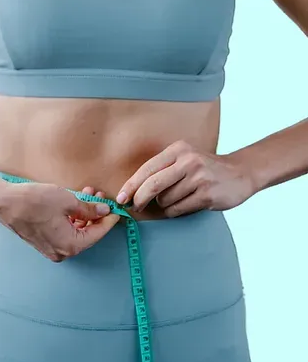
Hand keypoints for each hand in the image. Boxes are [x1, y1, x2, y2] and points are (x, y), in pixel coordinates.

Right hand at [0, 181, 120, 261]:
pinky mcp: (43, 241)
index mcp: (70, 246)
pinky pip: (64, 231)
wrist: (5, 202)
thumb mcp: (67, 200)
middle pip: (87, 234)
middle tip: (101, 197)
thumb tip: (103, 211)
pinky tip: (75, 201)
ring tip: (88, 193)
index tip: (117, 210)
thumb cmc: (34, 201)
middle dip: (96, 214)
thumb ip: (88, 209)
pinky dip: (72, 218)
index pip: (97, 235)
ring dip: (84, 214)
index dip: (109, 221)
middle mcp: (61, 252)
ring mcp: (51, 248)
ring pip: (76, 231)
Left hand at [116, 140, 255, 217]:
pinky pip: (178, 209)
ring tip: (177, 199)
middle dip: (139, 199)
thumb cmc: (205, 168)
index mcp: (178, 149)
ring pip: (165, 200)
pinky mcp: (207, 195)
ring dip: (165, 205)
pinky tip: (186, 204)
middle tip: (135, 207)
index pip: (147, 168)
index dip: (131, 185)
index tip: (122, 198)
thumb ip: (163, 169)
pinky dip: (176, 211)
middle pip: (152, 185)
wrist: (240, 173)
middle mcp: (188, 161)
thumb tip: (133, 189)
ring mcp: (198, 178)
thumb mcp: (185, 158)